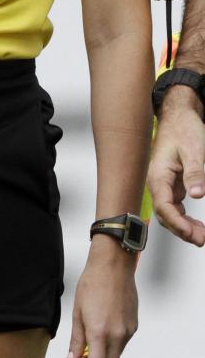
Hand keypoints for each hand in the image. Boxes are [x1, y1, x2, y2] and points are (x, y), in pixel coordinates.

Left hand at [66, 236, 137, 357]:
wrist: (113, 266)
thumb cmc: (91, 285)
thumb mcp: (76, 312)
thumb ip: (75, 340)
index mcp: (99, 333)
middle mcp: (117, 336)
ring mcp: (128, 332)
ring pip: (116, 357)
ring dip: (105, 355)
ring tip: (94, 333)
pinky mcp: (134, 327)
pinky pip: (122, 343)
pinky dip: (112, 342)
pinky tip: (105, 323)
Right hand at [148, 89, 204, 245]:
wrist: (179, 117)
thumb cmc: (184, 130)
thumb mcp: (194, 150)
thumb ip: (195, 173)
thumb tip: (197, 194)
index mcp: (159, 175)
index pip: (163, 206)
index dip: (176, 223)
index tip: (191, 234)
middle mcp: (158, 182)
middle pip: (165, 214)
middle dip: (181, 230)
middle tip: (201, 240)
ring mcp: (164, 185)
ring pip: (170, 214)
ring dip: (184, 227)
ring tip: (201, 237)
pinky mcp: (172, 185)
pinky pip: (175, 207)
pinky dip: (185, 219)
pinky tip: (197, 226)